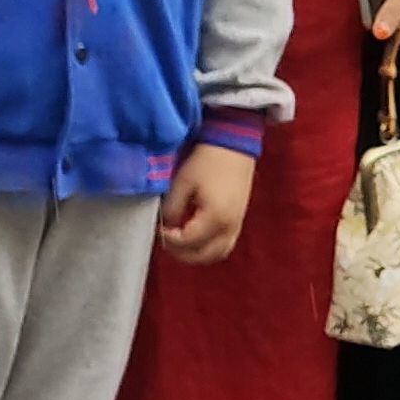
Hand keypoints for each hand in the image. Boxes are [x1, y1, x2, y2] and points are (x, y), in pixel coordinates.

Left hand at [157, 141, 255, 264]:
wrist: (233, 143)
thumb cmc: (206, 160)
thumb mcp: (183, 182)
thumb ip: (173, 208)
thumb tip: (167, 225)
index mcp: (215, 218)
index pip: (188, 242)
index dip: (170, 239)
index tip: (159, 228)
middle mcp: (229, 227)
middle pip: (205, 255)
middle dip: (182, 253)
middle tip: (167, 241)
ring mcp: (237, 224)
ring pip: (217, 253)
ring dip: (197, 253)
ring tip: (180, 242)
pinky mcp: (240, 219)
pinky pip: (225, 244)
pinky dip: (209, 246)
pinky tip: (195, 236)